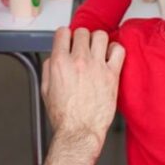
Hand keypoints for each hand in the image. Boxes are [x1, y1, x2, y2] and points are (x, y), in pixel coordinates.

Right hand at [40, 28, 123, 164]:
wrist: (79, 132)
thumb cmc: (64, 117)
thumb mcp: (45, 90)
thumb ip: (48, 69)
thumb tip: (54, 58)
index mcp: (60, 63)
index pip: (63, 32)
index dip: (65, 36)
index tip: (68, 40)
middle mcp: (78, 61)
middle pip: (82, 32)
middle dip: (81, 38)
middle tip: (82, 48)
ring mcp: (97, 66)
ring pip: (100, 35)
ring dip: (97, 41)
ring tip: (97, 50)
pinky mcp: (112, 75)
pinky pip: (118, 50)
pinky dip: (115, 49)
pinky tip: (110, 56)